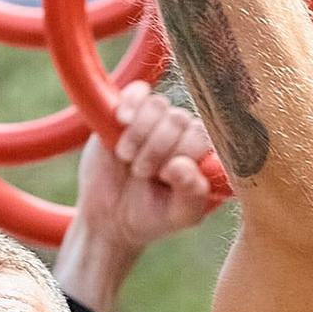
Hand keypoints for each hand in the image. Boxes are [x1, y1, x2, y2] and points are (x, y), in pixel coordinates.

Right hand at [59, 82, 218, 311]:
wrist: (109, 220)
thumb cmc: (152, 217)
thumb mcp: (180, 216)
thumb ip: (192, 194)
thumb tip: (181, 164)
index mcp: (201, 153)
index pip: (203, 135)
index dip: (182, 153)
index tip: (164, 177)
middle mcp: (181, 132)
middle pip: (179, 119)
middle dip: (158, 148)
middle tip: (142, 173)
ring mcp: (154, 120)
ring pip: (158, 105)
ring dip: (140, 134)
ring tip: (127, 158)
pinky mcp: (126, 112)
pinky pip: (137, 91)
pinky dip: (131, 103)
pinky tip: (122, 121)